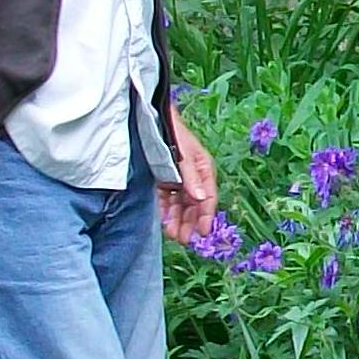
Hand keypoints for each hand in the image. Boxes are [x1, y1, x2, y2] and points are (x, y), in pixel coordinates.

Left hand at [158, 108, 218, 244]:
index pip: (208, 197)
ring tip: (174, 235)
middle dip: (191, 223)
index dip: (206, 215)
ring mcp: (178, 180)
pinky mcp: (164, 181)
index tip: (203, 232)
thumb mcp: (183, 155)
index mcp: (204, 169)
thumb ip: (191, 177)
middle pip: (195, 205)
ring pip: (181, 206)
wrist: (150, 118)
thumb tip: (201, 199)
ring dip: (179, 221)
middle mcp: (193, 177)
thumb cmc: (171, 133)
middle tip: (186, 240)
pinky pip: (167, 201)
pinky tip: (165, 223)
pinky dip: (167, 212)